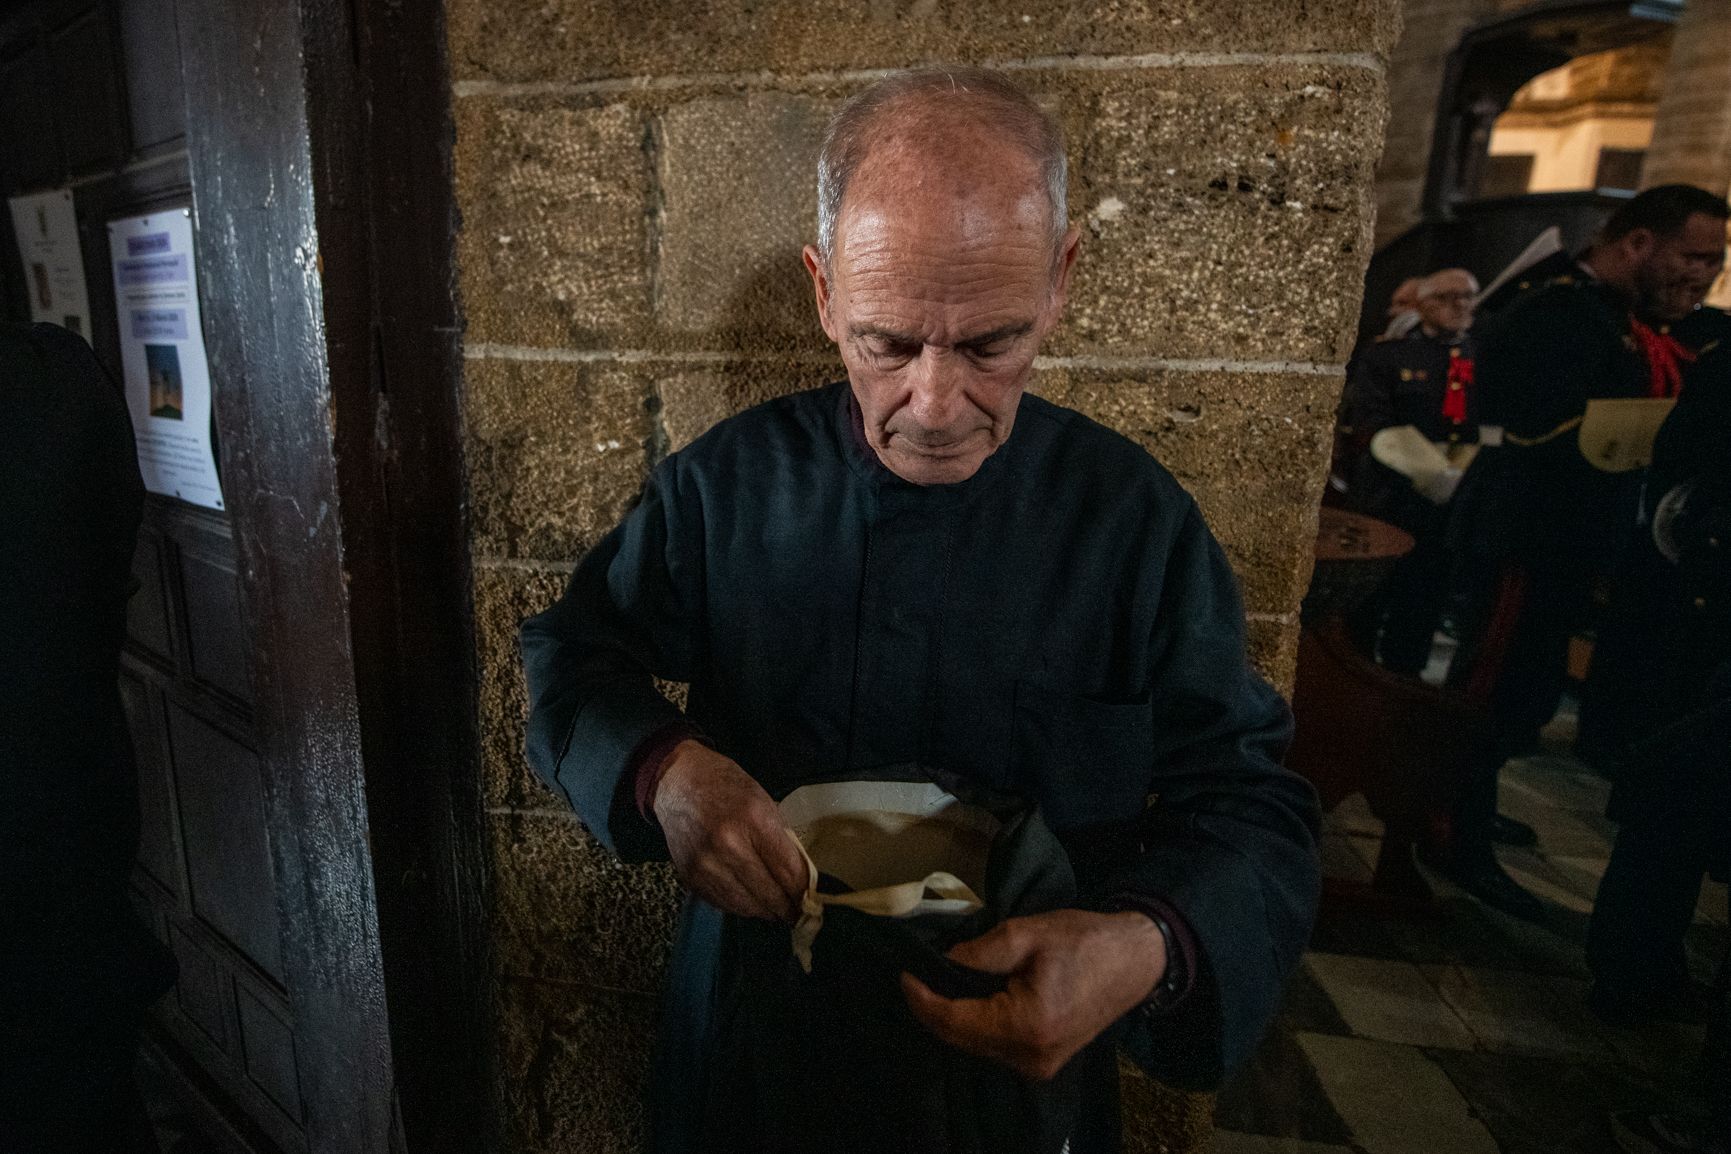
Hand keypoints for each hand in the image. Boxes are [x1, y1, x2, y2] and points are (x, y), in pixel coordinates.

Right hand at [650, 740, 808, 921]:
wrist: (678, 782)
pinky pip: (723, 903)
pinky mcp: (690, 876)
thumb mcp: (764, 801)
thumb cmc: (726, 787)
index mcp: (754, 820)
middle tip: (797, 914)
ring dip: (764, 911)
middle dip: (787, 907)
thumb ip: (780, 838)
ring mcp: (706, 864)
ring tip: (776, 912)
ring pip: (746, 905)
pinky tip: (750, 903)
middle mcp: (728, 844)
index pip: (788, 870)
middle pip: (768, 893)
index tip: (811, 900)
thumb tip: (798, 877)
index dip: (802, 890)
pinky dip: (740, 907)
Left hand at [901, 909, 1164, 1079]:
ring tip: (937, 983)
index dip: (922, 998)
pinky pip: (994, 1047)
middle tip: (914, 975)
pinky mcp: (1043, 1063)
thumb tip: (941, 962)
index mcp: (1027, 1026)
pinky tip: (966, 999)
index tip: (903, 971)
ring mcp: (1038, 1066)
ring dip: (952, 1018)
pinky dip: (975, 1025)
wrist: (1135, 960)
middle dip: (932, 1009)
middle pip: (960, 1039)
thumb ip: (979, 952)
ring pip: (974, 1047)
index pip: (954, 1021)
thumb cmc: (1085, 940)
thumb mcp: (1026, 933)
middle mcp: (1030, 1057)